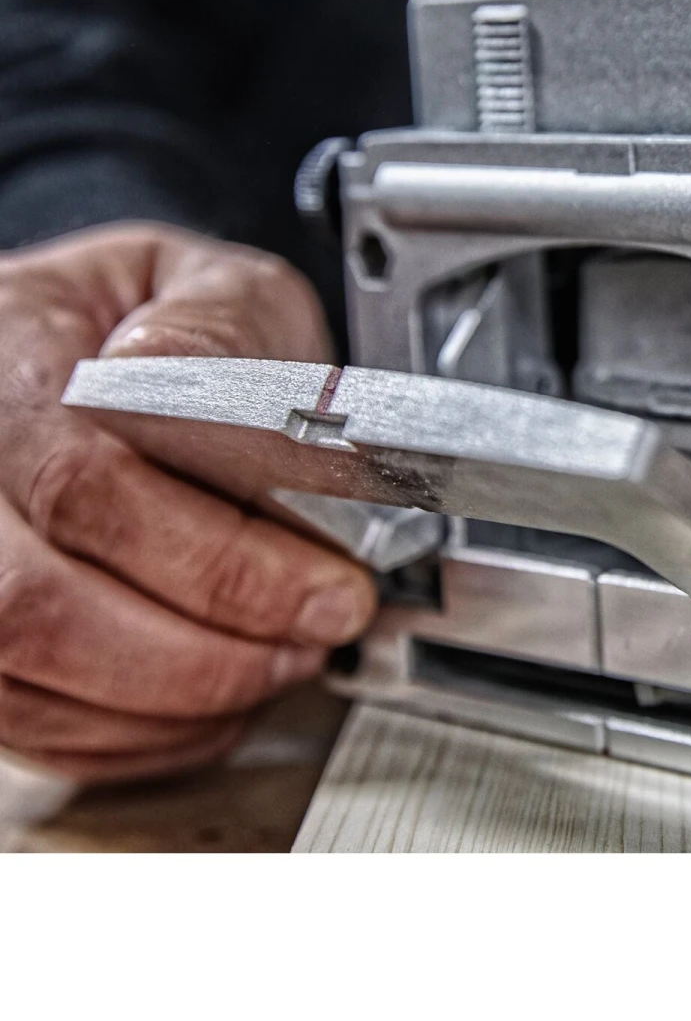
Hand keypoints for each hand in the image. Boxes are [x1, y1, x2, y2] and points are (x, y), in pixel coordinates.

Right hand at [0, 223, 375, 782]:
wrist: (82, 353)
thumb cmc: (151, 324)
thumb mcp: (212, 285)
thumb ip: (221, 333)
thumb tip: (216, 395)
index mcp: (9, 366)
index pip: (88, 488)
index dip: (220, 562)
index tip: (328, 588)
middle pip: (43, 609)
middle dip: (210, 651)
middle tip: (317, 634)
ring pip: (29, 684)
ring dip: (180, 700)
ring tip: (279, 659)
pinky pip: (33, 727)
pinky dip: (141, 734)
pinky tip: (216, 695)